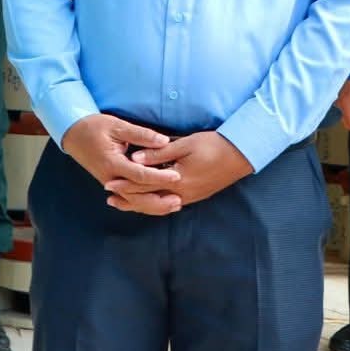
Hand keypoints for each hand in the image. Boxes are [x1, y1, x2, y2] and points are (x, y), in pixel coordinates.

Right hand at [62, 113, 181, 209]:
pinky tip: (158, 205)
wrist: (73, 134)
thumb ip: (141, 134)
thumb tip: (164, 141)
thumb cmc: (95, 127)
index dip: (159, 177)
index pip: (139, 175)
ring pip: (133, 201)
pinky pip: (128, 198)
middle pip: (136, 196)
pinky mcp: (111, 184)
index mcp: (112, 163)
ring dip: (153, 206)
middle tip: (179, 201)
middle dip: (158, 200)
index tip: (177, 176)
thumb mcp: (118, 126)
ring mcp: (110, 183)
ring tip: (174, 206)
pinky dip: (143, 203)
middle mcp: (110, 178)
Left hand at [112, 131, 251, 213]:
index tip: (108, 182)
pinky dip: (154, 204)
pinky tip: (148, 201)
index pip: (145, 184)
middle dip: (128, 198)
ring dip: (139, 204)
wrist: (240, 155)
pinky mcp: (195, 196)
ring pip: (158, 205)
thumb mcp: (184, 145)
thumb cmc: (213, 145)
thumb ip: (158, 154)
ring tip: (122, 202)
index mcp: (178, 181)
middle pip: (149, 200)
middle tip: (109, 196)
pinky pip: (168, 204)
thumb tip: (134, 159)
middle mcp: (182, 194)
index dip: (125, 183)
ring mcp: (189, 197)